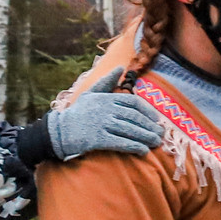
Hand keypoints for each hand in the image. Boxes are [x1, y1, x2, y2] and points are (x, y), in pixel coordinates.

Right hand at [19, 83, 164, 165]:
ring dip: (146, 137)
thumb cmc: (77, 112)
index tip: (156, 120)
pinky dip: (134, 147)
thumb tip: (121, 67)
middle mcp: (106, 110)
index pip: (133, 103)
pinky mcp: (99, 139)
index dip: (148, 112)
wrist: (59, 131)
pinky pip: (121, 143)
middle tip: (161, 134)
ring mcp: (103, 124)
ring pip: (131, 130)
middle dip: (150, 126)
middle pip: (135, 118)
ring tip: (156, 143)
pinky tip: (143, 151)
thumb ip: (107, 81)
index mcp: (107, 98)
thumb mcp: (90, 92)